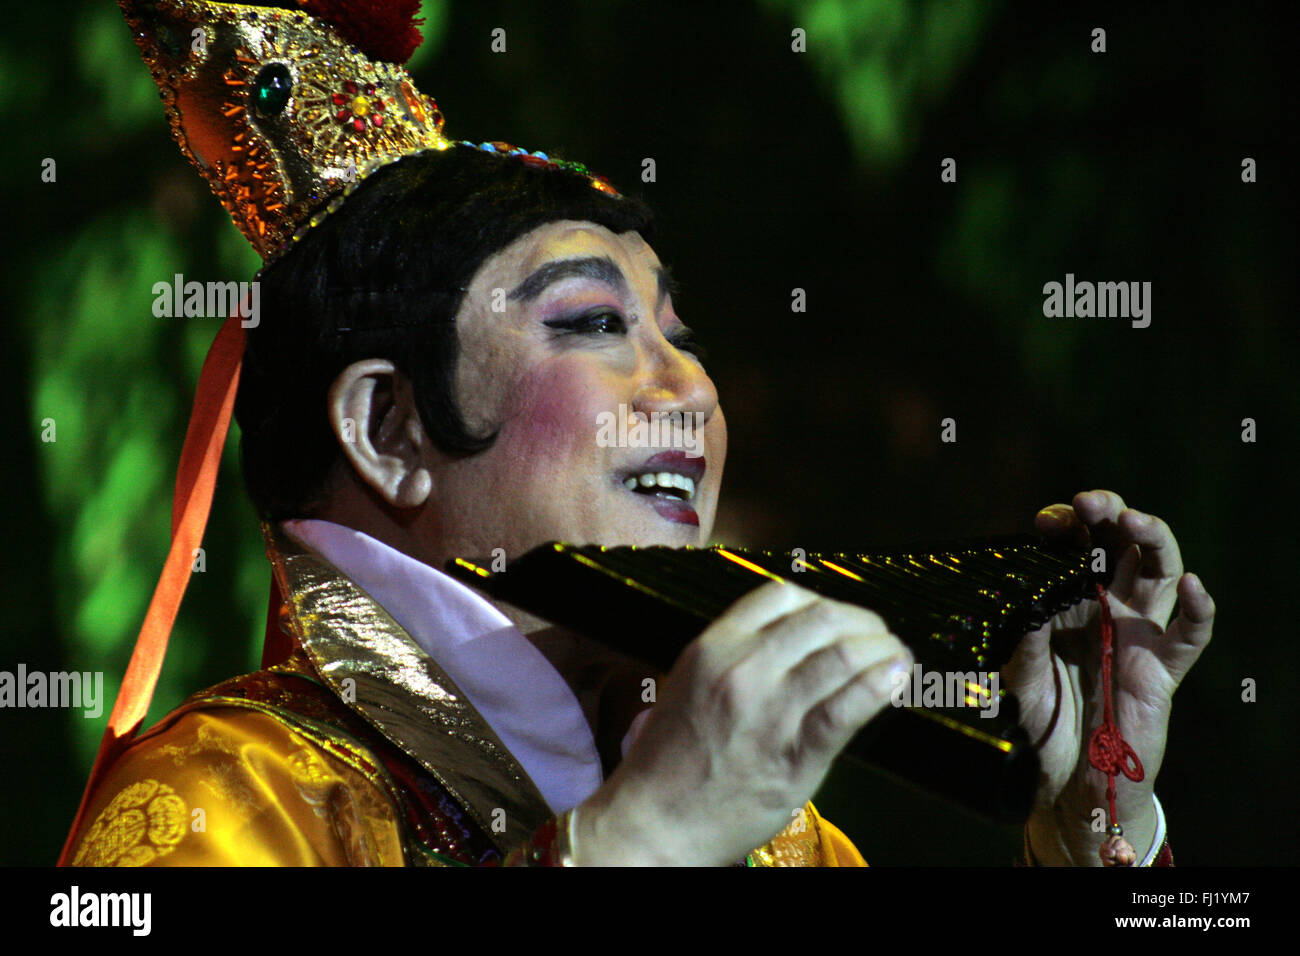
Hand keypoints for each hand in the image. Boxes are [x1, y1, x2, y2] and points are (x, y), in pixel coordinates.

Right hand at [574, 580, 910, 864]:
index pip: (782, 596)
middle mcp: (742, 668)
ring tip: (898, 657)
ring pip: (843, 655)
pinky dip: (880, 686)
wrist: (654, 819)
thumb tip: (797, 639)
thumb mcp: (691, 682)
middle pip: (822, 618)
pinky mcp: (793, 755)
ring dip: (882, 649)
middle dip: (863, 622)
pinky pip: (847, 709)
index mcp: (713, 646)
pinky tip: (898, 678)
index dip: (821, 600)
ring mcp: (769, 711)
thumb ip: (737, 655)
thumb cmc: (671, 756)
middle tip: (879, 637)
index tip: (839, 618)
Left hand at [1001, 490, 1214, 864]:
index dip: (1067, 525)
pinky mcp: (1164, 669)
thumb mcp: (1020, 681)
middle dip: (1110, 514)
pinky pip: (1189, 633)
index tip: (1047, 522)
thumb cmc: (1039, 725)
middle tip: (1090, 503)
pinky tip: (1193, 584)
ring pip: (1160, 572)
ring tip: (1133, 520)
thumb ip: (1026, 645)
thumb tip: (1028, 605)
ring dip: (1153, 539)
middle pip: (1121, 544)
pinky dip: (1199, 607)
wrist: (1065, 782)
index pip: (1076, 545)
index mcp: (1069, 601)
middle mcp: (1107, 608)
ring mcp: (1139, 634)